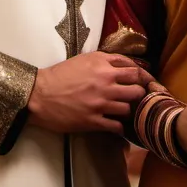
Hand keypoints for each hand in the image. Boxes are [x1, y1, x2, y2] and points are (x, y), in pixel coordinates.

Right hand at [28, 52, 149, 134]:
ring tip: (124, 111)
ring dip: (129, 111)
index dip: (144, 77)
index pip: (135, 71)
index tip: (146, 82)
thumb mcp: (86, 59)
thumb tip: (127, 64)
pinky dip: (120, 127)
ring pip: (129, 109)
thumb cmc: (61, 74)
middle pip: (137, 91)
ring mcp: (100, 104)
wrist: (40, 95)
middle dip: (139, 94)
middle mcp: (106, 84)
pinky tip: (116, 125)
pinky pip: (117, 127)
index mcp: (104, 66)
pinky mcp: (93, 121)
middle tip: (136, 98)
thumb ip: (107, 60)